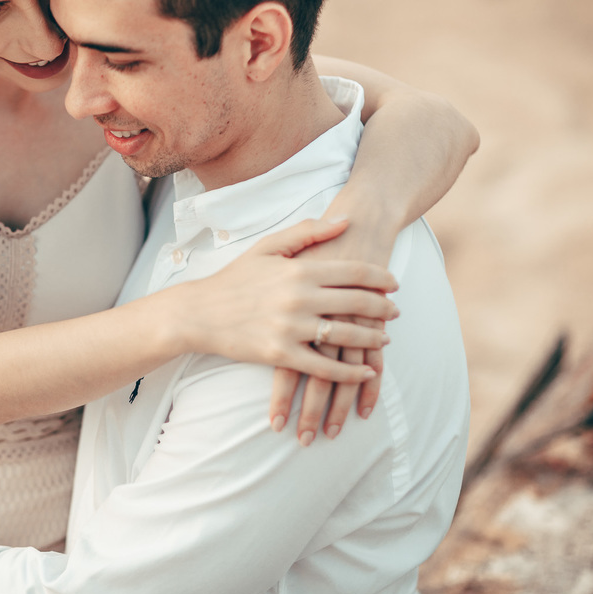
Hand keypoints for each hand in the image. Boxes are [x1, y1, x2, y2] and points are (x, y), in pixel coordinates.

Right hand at [183, 217, 396, 382]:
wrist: (197, 313)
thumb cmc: (234, 279)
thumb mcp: (267, 247)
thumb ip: (308, 232)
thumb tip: (346, 220)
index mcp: (298, 269)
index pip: (355, 272)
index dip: (381, 278)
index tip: (394, 284)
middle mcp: (298, 298)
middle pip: (358, 303)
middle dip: (383, 309)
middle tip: (395, 312)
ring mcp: (290, 328)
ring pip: (346, 336)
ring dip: (373, 340)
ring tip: (384, 340)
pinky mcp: (280, 354)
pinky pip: (324, 367)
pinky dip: (350, 373)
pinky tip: (366, 372)